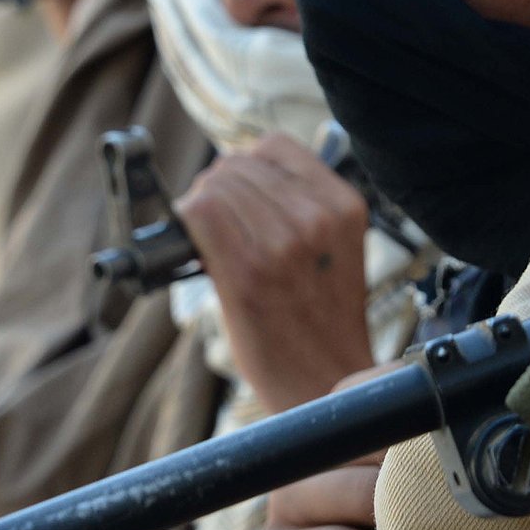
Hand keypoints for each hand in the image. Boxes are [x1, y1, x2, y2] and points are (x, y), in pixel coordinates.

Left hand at [175, 133, 374, 412]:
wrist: (327, 383)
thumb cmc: (320, 320)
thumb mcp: (333, 248)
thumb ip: (299, 205)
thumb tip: (232, 178)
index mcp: (344, 205)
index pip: (273, 146)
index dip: (244, 167)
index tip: (237, 196)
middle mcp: (317, 217)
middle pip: (237, 164)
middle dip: (216, 191)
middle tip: (216, 229)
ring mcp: (284, 242)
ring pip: (215, 186)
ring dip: (200, 209)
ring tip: (209, 244)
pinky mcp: (248, 272)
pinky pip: (200, 214)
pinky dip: (185, 225)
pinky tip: (195, 252)